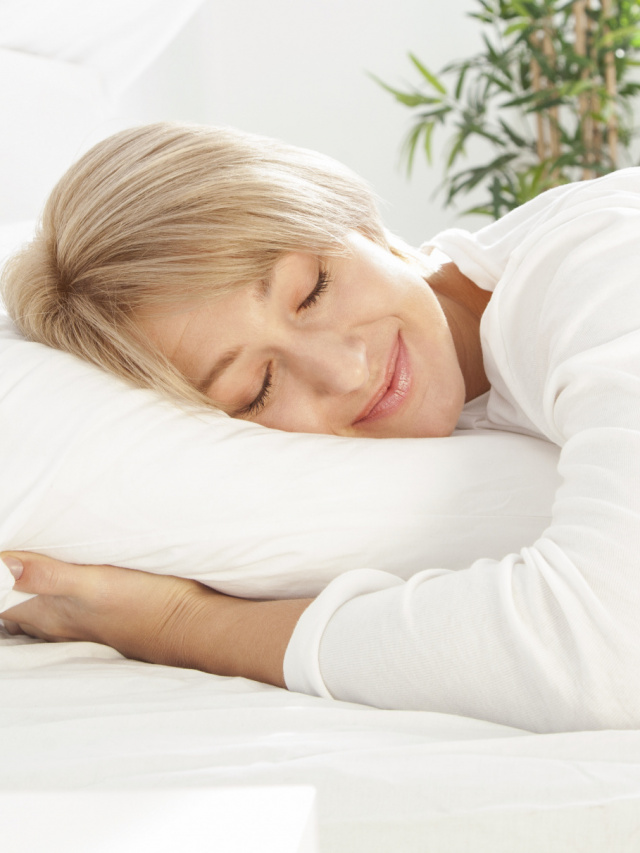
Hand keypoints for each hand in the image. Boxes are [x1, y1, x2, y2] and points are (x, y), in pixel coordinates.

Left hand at [0, 552, 311, 686]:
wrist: (194, 626)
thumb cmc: (147, 606)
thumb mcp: (96, 584)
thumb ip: (48, 575)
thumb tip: (3, 565)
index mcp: (49, 614)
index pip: (3, 601)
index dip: (0, 581)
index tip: (4, 554)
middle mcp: (59, 623)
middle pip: (14, 610)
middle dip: (8, 588)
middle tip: (10, 564)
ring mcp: (81, 623)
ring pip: (36, 612)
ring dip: (24, 595)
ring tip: (20, 577)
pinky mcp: (103, 617)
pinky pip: (62, 611)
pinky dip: (51, 596)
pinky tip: (59, 586)